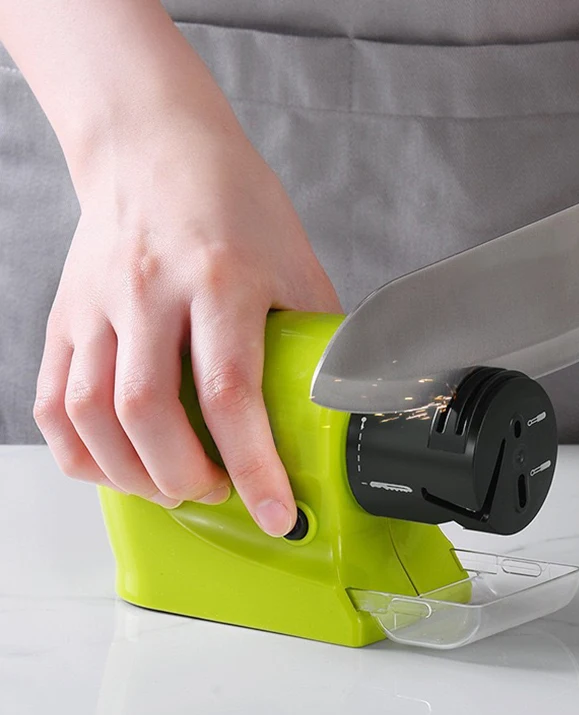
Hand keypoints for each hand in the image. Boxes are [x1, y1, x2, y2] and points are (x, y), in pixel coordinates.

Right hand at [34, 99, 340, 534]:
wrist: (156, 148)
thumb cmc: (233, 202)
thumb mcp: (296, 261)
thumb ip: (314, 332)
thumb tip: (337, 400)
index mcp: (221, 280)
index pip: (231, 395)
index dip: (255, 468)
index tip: (276, 514)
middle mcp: (150, 293)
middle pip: (150, 413)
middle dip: (186, 477)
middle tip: (218, 491)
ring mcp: (97, 305)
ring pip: (92, 413)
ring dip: (134, 473)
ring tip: (175, 484)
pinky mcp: (64, 315)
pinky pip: (53, 400)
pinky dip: (81, 450)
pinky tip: (118, 464)